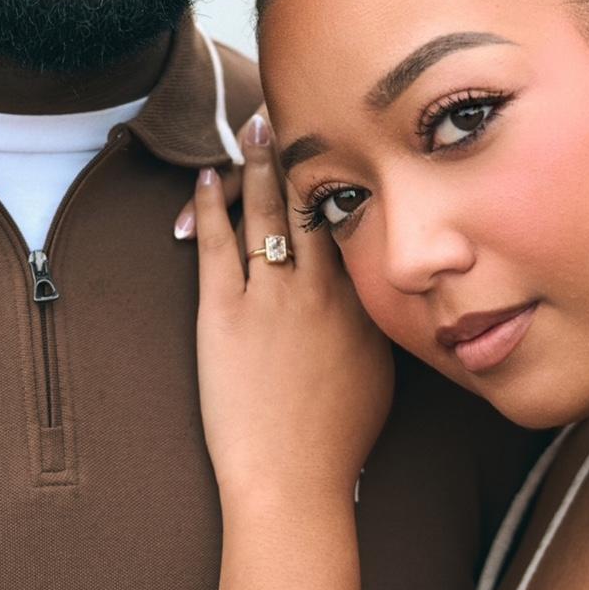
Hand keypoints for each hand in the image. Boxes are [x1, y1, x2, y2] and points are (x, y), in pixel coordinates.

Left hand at [185, 113, 393, 511]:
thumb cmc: (339, 436)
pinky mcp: (225, 312)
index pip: (354, 218)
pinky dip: (212, 206)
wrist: (291, 480)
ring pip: (268, 212)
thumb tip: (378, 288)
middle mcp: (320, 286)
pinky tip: (206, 178)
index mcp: (360, 297)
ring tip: (252, 127)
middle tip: (290, 110)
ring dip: (258, 165)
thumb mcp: (382, 371)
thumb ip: (379, 319)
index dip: (344, 174)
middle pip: (313, 201)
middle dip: (301, 150)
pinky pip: (219, 244)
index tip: (339, 139)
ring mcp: (271, 296)